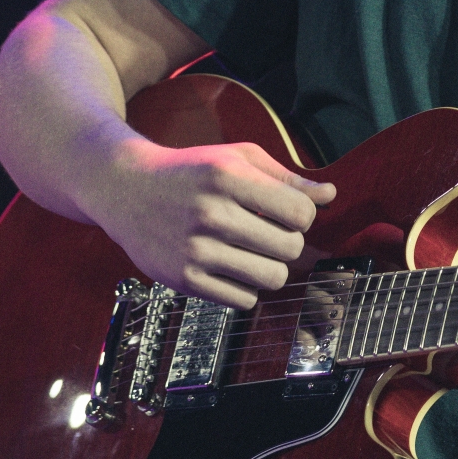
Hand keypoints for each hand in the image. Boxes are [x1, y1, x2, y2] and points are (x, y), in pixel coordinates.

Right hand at [91, 135, 335, 309]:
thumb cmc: (193, 171)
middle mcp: (211, 212)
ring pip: (271, 278)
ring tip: (253, 252)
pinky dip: (246, 288)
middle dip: (289, 243)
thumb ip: (287, 178)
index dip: (302, 216)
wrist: (126, 189)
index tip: (286, 213)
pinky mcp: (183, 280)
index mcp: (228, 176)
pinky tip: (231, 267)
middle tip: (271, 234)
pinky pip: (243, 300)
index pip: (301, 212)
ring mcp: (195, 249)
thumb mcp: (239, 158)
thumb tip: (331, 196)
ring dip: (270, 267)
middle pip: (290, 248)